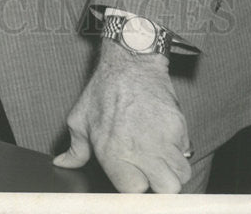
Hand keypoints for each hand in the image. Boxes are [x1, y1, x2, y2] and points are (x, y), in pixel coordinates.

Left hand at [53, 40, 191, 192]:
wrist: (131, 60)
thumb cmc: (104, 89)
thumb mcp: (81, 117)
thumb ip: (75, 148)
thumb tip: (63, 164)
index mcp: (113, 152)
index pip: (134, 191)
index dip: (134, 185)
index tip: (133, 176)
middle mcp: (140, 150)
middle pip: (166, 189)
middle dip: (159, 183)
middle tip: (150, 171)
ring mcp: (163, 138)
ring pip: (182, 173)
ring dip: (172, 169)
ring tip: (159, 156)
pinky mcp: (179, 125)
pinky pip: (186, 149)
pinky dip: (179, 148)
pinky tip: (165, 137)